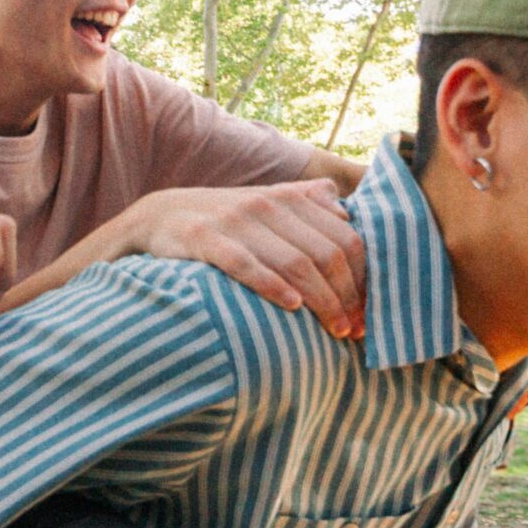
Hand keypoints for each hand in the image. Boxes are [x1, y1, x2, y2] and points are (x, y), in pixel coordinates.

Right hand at [125, 183, 364, 340]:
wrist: (159, 215)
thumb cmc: (224, 218)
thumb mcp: (267, 201)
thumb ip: (307, 201)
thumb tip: (348, 212)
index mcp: (290, 197)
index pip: (345, 237)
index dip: (364, 277)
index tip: (368, 311)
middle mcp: (267, 204)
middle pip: (326, 253)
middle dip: (347, 296)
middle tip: (355, 330)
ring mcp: (235, 221)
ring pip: (294, 262)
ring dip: (322, 300)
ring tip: (335, 330)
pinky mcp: (204, 239)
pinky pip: (245, 264)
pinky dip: (271, 285)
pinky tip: (292, 307)